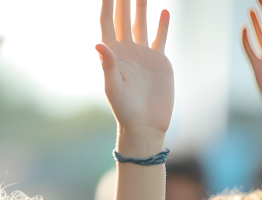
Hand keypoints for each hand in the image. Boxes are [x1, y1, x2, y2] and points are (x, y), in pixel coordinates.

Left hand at [97, 0, 173, 149]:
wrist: (145, 125)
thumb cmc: (125, 110)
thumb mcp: (114, 88)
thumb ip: (107, 65)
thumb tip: (98, 44)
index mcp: (113, 55)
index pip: (107, 22)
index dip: (107, 4)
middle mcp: (126, 51)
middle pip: (123, 18)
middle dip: (123, 0)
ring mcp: (143, 54)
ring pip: (141, 23)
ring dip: (141, 7)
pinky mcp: (158, 61)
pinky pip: (159, 38)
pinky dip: (162, 25)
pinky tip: (163, 11)